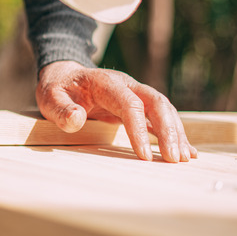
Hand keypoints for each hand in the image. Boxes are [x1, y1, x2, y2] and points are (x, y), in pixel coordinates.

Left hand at [36, 61, 197, 162]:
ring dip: (176, 133)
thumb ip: (61, 109)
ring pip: (164, 109)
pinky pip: (161, 116)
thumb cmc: (57, 90)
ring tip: (184, 158)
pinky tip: (186, 151)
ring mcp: (135, 93)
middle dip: (168, 130)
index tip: (143, 156)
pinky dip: (174, 133)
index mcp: (105, 83)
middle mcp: (126, 85)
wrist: (63, 77)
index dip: (138, 129)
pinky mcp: (138, 104)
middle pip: (156, 103)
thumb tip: (76, 119)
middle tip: (174, 159)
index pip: (129, 104)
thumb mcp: (50, 98)